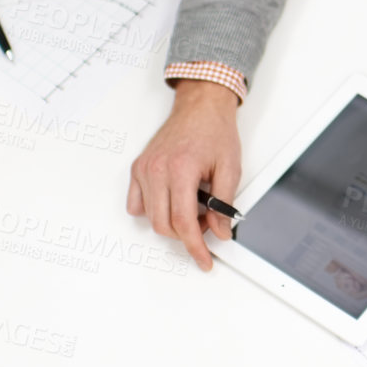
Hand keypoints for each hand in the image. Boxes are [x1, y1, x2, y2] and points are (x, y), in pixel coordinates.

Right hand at [126, 80, 241, 270]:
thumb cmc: (214, 131)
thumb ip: (224, 204)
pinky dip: (154, 210)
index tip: (204, 260)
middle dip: (187, 233)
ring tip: (194, 206)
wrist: (201, 106)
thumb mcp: (230, 167)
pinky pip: (137, 203)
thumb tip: (220, 231)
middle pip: (164, 224)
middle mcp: (157, 169)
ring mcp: (144, 169)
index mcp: (181, 169)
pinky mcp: (138, 168)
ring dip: (173, 222)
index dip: (195, 247)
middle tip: (208, 222)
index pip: (183, 222)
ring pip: (151, 217)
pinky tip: (172, 201)